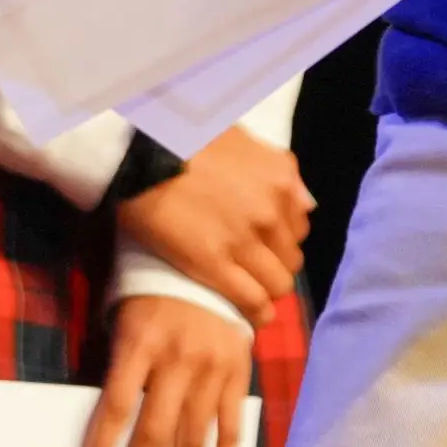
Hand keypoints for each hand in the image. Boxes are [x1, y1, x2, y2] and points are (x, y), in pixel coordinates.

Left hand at [74, 296, 253, 446]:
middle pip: (155, 437)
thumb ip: (119, 363)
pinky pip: (232, 429)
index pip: (116, 406)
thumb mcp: (122, 312)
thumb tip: (107, 425)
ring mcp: (213, 369)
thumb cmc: (151, 286)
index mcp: (142, 341)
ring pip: (194, 443)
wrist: (210, 254)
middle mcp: (178, 360)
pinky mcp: (239, 373)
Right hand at [116, 127, 311, 324]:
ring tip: (245, 286)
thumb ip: (276, 167)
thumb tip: (306, 202)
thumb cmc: (185, 135)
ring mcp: (244, 242)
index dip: (281, 236)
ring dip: (264, 288)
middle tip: (250, 262)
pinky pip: (253, 302)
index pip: (300, 227)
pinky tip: (245, 311)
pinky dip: (255, 311)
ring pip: (277, 285)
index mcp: (279, 180)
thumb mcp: (242, 138)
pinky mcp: (215, 266)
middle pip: (291, 259)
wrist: (140, 148)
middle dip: (273, 262)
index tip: (264, 240)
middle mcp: (271, 213)